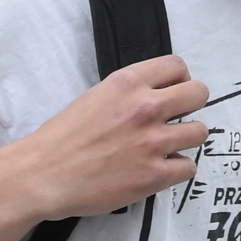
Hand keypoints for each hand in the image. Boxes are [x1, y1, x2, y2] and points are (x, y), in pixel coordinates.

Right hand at [1, 55, 208, 224]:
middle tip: (174, 119)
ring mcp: (152, 142)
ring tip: (166, 147)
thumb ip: (130, 91)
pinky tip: (158, 169)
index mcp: (127, 83)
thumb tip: (159, 94)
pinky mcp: (154, 175)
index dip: (178, 80)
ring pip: (200, 131)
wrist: (40, 175)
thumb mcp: (96, 96)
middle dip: (190, 105)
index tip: (171, 93)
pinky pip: (188, 167)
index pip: (178, 65)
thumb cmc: (62, 138)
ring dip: (185, 139)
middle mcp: (145, 108)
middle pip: (199, 93)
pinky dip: (176, 170)